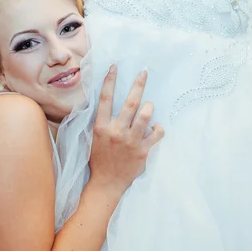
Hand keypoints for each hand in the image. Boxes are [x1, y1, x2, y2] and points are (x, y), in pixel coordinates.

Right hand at [89, 65, 164, 193]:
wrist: (107, 183)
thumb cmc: (99, 159)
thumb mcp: (93, 138)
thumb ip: (101, 121)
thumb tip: (106, 102)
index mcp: (102, 127)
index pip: (105, 99)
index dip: (110, 81)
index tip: (115, 67)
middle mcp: (116, 131)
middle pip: (130, 103)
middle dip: (138, 85)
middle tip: (144, 73)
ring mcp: (130, 141)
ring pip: (145, 116)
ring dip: (149, 107)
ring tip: (149, 105)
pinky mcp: (142, 151)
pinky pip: (156, 134)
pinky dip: (158, 129)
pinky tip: (156, 128)